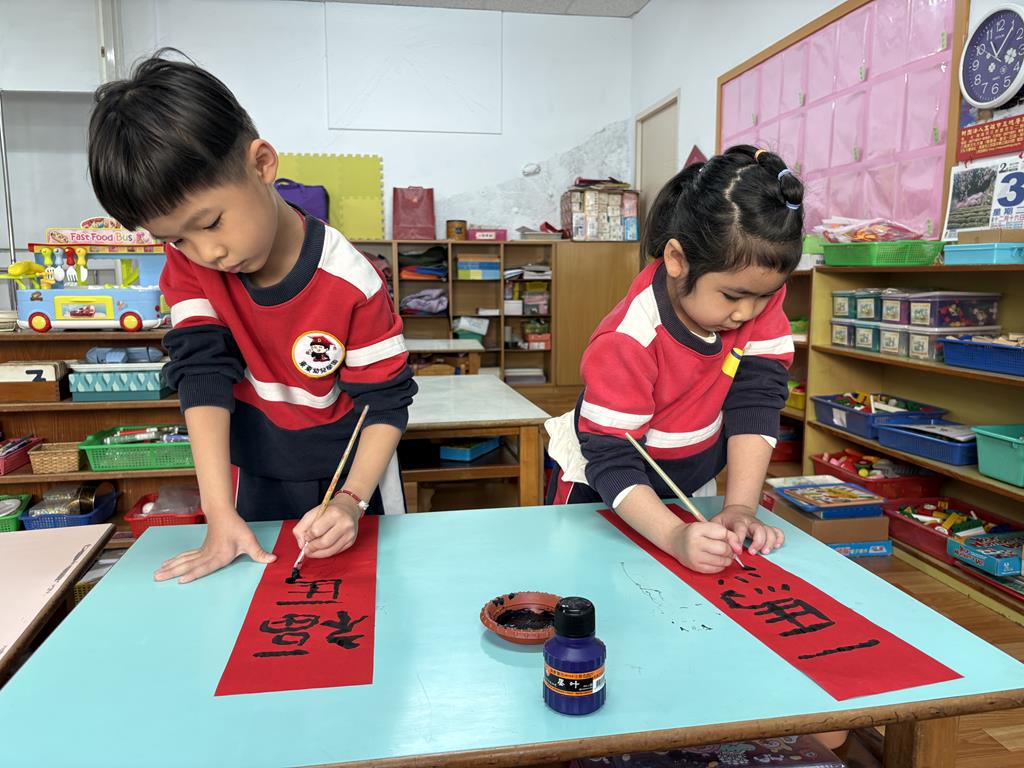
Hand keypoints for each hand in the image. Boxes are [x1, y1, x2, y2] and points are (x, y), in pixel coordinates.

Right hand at [154, 513, 274, 583]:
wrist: (223, 513)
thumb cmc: (236, 528)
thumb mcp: (249, 540)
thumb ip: (259, 553)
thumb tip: (272, 560)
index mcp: (218, 555)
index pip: (204, 566)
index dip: (193, 574)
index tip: (181, 579)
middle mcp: (207, 555)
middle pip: (188, 565)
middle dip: (173, 572)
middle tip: (157, 578)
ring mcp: (201, 552)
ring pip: (183, 561)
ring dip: (170, 567)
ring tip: (156, 574)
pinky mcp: (199, 550)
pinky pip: (184, 557)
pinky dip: (174, 562)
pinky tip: (165, 566)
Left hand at [293, 495, 360, 558]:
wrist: (349, 508)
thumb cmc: (329, 510)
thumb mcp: (313, 513)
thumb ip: (302, 527)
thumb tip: (301, 544)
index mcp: (334, 513)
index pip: (316, 530)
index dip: (308, 536)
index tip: (306, 537)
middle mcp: (344, 524)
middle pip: (324, 543)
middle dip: (312, 548)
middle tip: (306, 549)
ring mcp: (349, 534)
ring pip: (330, 551)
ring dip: (317, 554)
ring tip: (311, 551)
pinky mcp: (351, 541)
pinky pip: (335, 552)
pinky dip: (325, 553)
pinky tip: (321, 549)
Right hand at [669, 521, 740, 573]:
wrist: (675, 540)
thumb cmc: (693, 533)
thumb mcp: (706, 525)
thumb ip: (724, 532)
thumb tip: (738, 547)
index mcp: (698, 529)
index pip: (723, 533)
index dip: (731, 536)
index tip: (731, 539)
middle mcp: (695, 544)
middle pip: (723, 549)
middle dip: (730, 549)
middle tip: (728, 548)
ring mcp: (695, 557)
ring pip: (722, 561)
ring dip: (727, 558)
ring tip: (724, 554)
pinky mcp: (696, 567)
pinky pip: (716, 569)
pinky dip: (721, 565)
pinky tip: (717, 559)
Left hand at [715, 504, 784, 555]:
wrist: (737, 510)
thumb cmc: (726, 519)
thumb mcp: (716, 523)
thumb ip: (716, 532)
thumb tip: (718, 545)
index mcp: (738, 521)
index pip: (740, 529)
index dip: (739, 540)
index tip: (737, 550)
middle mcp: (751, 522)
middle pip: (759, 529)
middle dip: (758, 541)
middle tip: (753, 552)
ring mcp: (760, 525)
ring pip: (769, 531)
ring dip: (769, 542)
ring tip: (764, 552)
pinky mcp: (766, 528)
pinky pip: (777, 532)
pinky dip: (779, 539)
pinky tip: (776, 546)